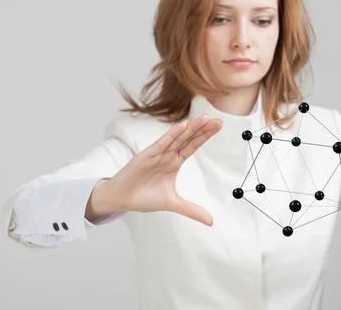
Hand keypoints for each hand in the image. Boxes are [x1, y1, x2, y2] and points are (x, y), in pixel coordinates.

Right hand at [105, 114, 222, 225]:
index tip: (219, 126)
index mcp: (174, 162)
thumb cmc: (144, 197)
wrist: (122, 199)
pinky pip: (161, 143)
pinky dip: (172, 135)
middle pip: (188, 138)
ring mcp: (157, 153)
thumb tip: (211, 222)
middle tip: (218, 120)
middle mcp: (167, 154)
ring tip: (204, 118)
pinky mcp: (146, 155)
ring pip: (177, 138)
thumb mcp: (172, 203)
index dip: (205, 135)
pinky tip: (182, 126)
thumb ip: (192, 210)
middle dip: (203, 129)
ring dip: (190, 128)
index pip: (193, 145)